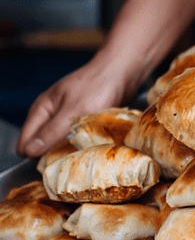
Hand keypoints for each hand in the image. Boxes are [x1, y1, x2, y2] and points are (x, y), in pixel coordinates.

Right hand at [16, 60, 130, 157]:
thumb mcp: (72, 111)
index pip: (26, 140)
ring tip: (81, 159)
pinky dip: (84, 143)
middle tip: (68, 165)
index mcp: (42, 109)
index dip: (34, 156)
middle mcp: (53, 114)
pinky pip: (79, 137)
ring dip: (70, 150)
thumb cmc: (98, 86)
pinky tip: (93, 149)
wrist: (123, 71)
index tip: (49, 168)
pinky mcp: (86, 119)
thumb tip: (29, 151)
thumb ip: (51, 131)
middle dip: (53, 155)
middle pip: (44, 143)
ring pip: (63, 141)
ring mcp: (70, 116)